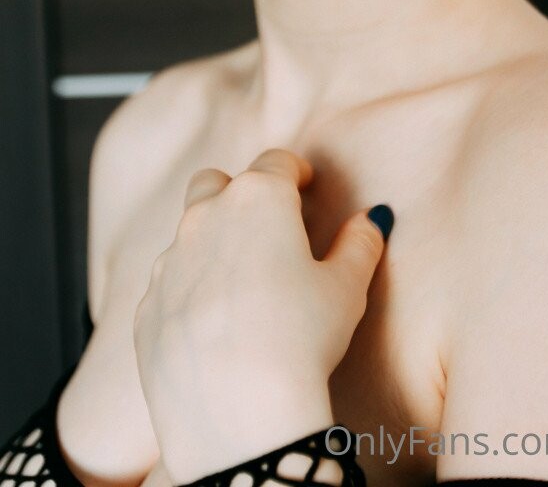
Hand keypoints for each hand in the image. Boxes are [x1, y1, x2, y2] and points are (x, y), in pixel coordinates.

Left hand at [133, 147, 390, 482]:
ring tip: (243, 281)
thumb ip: (361, 243)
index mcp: (259, 199)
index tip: (305, 186)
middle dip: (240, 192)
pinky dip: (189, 289)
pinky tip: (216, 324)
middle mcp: (206, 218)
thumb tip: (372, 218)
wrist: (235, 414)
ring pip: (188, 232)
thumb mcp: (347, 289)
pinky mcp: (146, 306)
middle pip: (217, 182)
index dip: (295, 172)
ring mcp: (170, 262)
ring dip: (211, 242)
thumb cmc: (300, 341)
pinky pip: (169, 283)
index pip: (277, 162)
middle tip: (267, 225)